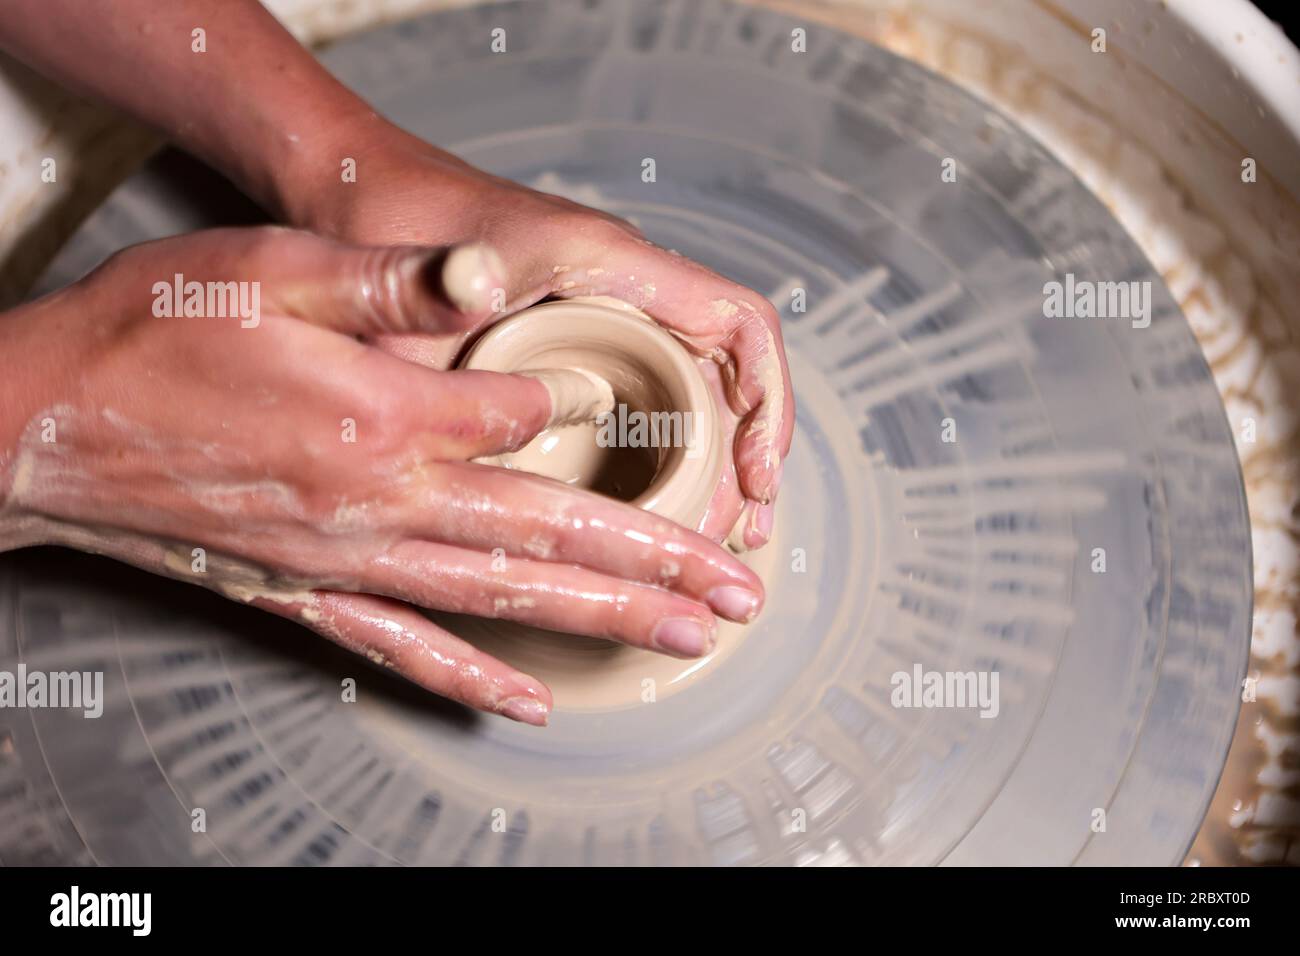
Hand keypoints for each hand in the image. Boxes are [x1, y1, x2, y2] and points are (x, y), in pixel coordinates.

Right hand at [0, 227, 764, 723]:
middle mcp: (383, 505)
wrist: (41, 426)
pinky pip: (407, 649)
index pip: (529, 423)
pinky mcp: (308, 595)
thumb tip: (503, 310)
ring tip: (686, 640)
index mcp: (386, 417)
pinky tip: (528, 702)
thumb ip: (401, 294)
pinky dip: (474, 677)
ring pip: (505, 602)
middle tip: (739, 591)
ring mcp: (350, 562)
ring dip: (606, 620)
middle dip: (661, 564)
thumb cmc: (153, 336)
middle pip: (552, 537)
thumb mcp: (275, 271)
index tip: (647, 421)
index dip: (593, 416)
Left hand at [291, 121, 794, 548]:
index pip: (738, 323)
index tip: (759, 475)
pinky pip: (655, 379)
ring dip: (719, 453)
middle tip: (741, 530)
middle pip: (732, 365)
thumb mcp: (414, 293)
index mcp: (606, 261)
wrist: (347, 178)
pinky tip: (660, 495)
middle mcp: (622, 277)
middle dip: (750, 449)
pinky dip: (675, 438)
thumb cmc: (381, 216)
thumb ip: (458, 358)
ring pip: (699, 379)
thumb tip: (503, 416)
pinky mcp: (578, 324)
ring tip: (719, 529)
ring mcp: (604, 300)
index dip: (767, 404)